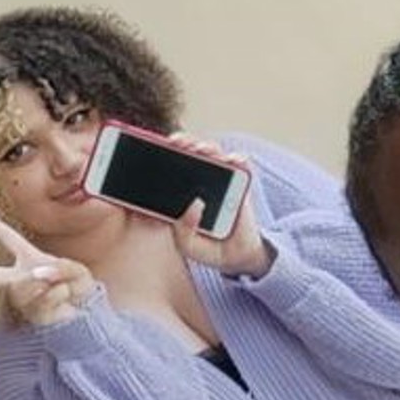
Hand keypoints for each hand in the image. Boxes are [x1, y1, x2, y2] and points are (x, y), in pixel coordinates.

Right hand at [0, 199, 96, 324]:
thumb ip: (63, 268)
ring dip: (55, 283)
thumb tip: (40, 274)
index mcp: (27, 257)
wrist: (86, 313)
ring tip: (66, 288)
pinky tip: (65, 303)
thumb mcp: (77, 270)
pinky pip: (44, 299)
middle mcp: (19, 278)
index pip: (3, 234)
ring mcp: (23, 299)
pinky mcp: (31, 316)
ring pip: (30, 285)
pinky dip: (61, 295)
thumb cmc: (77, 286)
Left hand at [166, 134, 271, 277]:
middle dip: (184, 143)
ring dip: (207, 147)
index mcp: (182, 192)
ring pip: (215, 154)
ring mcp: (222, 180)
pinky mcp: (242, 183)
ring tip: (200, 148)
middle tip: (176, 142)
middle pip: (192, 153)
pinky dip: (238, 160)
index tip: (156, 148)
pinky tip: (231, 160)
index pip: (172, 166)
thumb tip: (195, 204)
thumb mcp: (187, 244)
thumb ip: (184, 230)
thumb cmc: (207, 247)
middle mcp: (202, 180)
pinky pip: (241, 166)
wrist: (236, 257)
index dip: (164, 154)